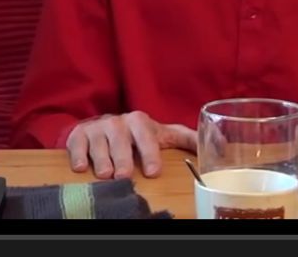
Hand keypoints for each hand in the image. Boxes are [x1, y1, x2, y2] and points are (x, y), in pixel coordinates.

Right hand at [66, 111, 196, 179]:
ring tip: (105, 175)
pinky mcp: (78, 134)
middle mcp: (117, 122)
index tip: (153, 171)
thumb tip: (220, 144)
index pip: (146, 135)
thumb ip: (189, 139)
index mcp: (140, 122)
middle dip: (123, 158)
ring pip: (98, 142)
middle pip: (120, 139)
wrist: (104, 126)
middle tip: (125, 176)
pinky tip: (81, 167)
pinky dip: (78, 155)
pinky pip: (76, 143)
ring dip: (101, 159)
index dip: (150, 152)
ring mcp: (97, 128)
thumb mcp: (163, 134)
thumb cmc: (138, 135)